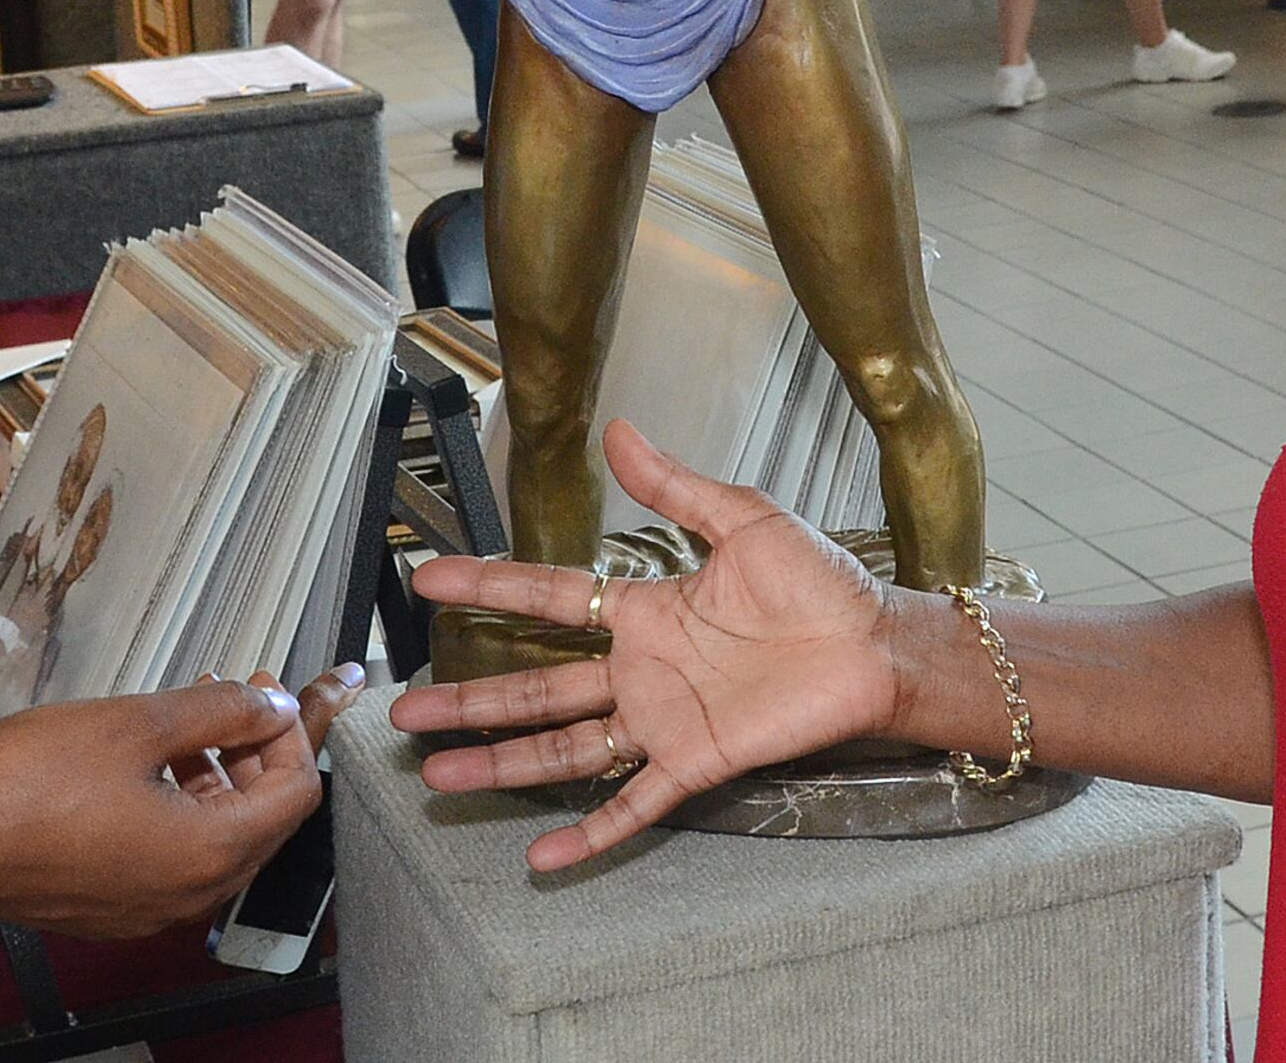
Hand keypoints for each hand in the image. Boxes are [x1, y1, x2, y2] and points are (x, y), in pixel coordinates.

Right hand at [0, 668, 360, 936]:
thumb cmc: (29, 782)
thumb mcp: (138, 723)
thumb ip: (222, 712)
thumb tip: (273, 703)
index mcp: (209, 853)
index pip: (296, 791)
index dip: (296, 729)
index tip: (279, 687)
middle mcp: (190, 894)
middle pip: (262, 817)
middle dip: (259, 748)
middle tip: (242, 691)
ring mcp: (151, 906)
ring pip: (215, 835)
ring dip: (218, 772)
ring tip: (192, 715)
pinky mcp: (114, 906)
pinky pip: (172, 854)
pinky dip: (180, 804)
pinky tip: (150, 760)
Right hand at [392, 422, 901, 870]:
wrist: (878, 645)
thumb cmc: (822, 585)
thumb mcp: (744, 520)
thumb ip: (675, 487)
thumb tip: (620, 431)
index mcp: (648, 609)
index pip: (550, 596)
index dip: (489, 585)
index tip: (429, 578)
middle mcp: (643, 670)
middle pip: (537, 687)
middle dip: (470, 700)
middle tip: (406, 708)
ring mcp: (664, 720)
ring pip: (565, 748)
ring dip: (503, 762)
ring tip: (439, 772)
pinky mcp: (697, 761)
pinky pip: (635, 804)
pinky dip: (591, 831)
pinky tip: (545, 854)